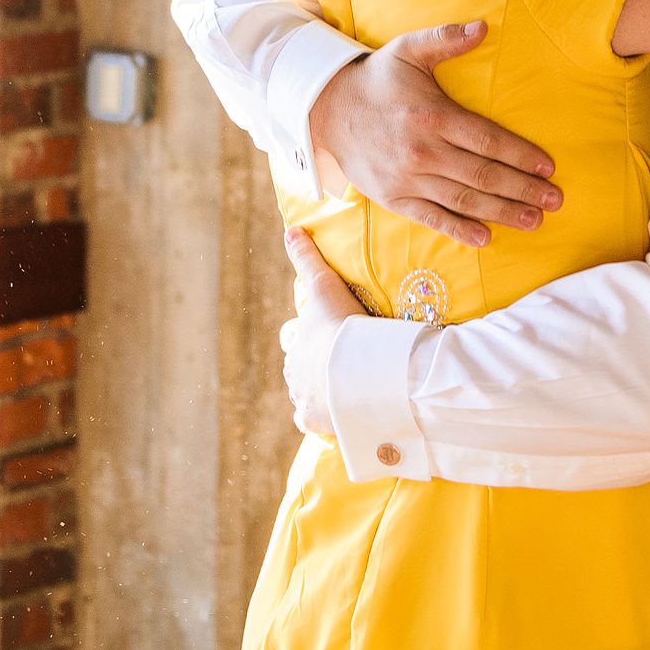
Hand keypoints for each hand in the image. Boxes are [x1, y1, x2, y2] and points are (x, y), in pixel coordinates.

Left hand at [279, 227, 363, 435]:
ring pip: (303, 393)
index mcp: (297, 340)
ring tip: (343, 390)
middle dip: (312, 365)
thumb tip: (290, 229)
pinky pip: (309, 421)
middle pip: (297, 366)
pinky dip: (320, 418)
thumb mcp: (325, 287)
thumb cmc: (343, 325)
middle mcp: (293, 369)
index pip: (293, 337)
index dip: (304, 336)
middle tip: (338, 364)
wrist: (359, 369)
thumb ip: (308, 258)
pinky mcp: (312, 419)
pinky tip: (335, 415)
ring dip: (318, 391)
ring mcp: (301, 396)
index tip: (323, 336)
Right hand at [310, 21, 559, 246]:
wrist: (326, 109)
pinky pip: (431, 218)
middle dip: (523, 190)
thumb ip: (446, 39)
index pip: (487, 140)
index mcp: (433, 116)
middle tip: (554, 201)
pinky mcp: (393, 198)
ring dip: (502, 213)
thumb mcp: (408, 49)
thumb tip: (483, 27)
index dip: (521, 156)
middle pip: (483, 174)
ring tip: (533, 221)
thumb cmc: (377, 79)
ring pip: (464, 199)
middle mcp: (422, 151)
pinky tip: (485, 237)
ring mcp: (407, 179)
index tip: (548, 168)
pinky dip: (458, 230)